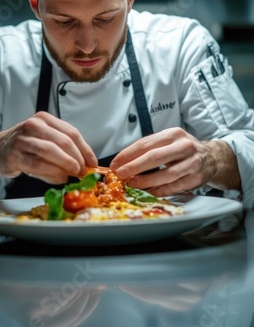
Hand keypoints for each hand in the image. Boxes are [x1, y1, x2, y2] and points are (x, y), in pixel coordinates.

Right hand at [0, 111, 97, 182]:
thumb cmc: (26, 146)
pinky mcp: (14, 155)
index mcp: (45, 119)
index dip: (85, 149)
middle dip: (77, 158)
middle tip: (83, 171)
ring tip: (73, 174)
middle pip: (63, 141)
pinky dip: (51, 173)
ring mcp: (22, 140)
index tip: (93, 163)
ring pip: (50, 152)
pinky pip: (37, 165)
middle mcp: (33, 125)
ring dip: (66, 165)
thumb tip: (85, 165)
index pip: (71, 132)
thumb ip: (63, 149)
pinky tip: (60, 178)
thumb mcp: (45, 139)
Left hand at [110, 127, 237, 195]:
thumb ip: (149, 149)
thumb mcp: (168, 141)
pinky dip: (159, 190)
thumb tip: (123, 162)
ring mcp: (192, 162)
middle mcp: (184, 146)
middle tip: (120, 174)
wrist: (212, 158)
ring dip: (146, 181)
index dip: (128, 154)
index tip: (115, 163)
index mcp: (173, 134)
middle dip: (134, 166)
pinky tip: (148, 192)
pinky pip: (174, 186)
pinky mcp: (196, 178)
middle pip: (155, 157)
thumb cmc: (183, 150)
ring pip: (166, 174)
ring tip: (132, 184)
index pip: (146, 143)